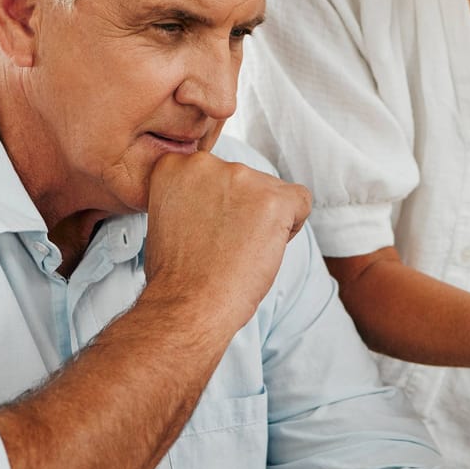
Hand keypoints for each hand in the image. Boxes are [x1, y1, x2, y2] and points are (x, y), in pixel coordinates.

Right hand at [143, 152, 310, 333]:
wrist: (188, 305)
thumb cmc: (178, 274)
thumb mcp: (168, 217)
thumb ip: (191, 194)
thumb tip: (220, 194)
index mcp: (176, 165)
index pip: (215, 171)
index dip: (217, 205)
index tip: (205, 230)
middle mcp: (207, 163)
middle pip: (247, 180)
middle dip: (243, 211)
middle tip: (223, 246)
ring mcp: (242, 178)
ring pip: (273, 192)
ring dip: (265, 221)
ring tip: (239, 252)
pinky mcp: (273, 199)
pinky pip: (301, 200)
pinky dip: (293, 226)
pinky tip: (265, 248)